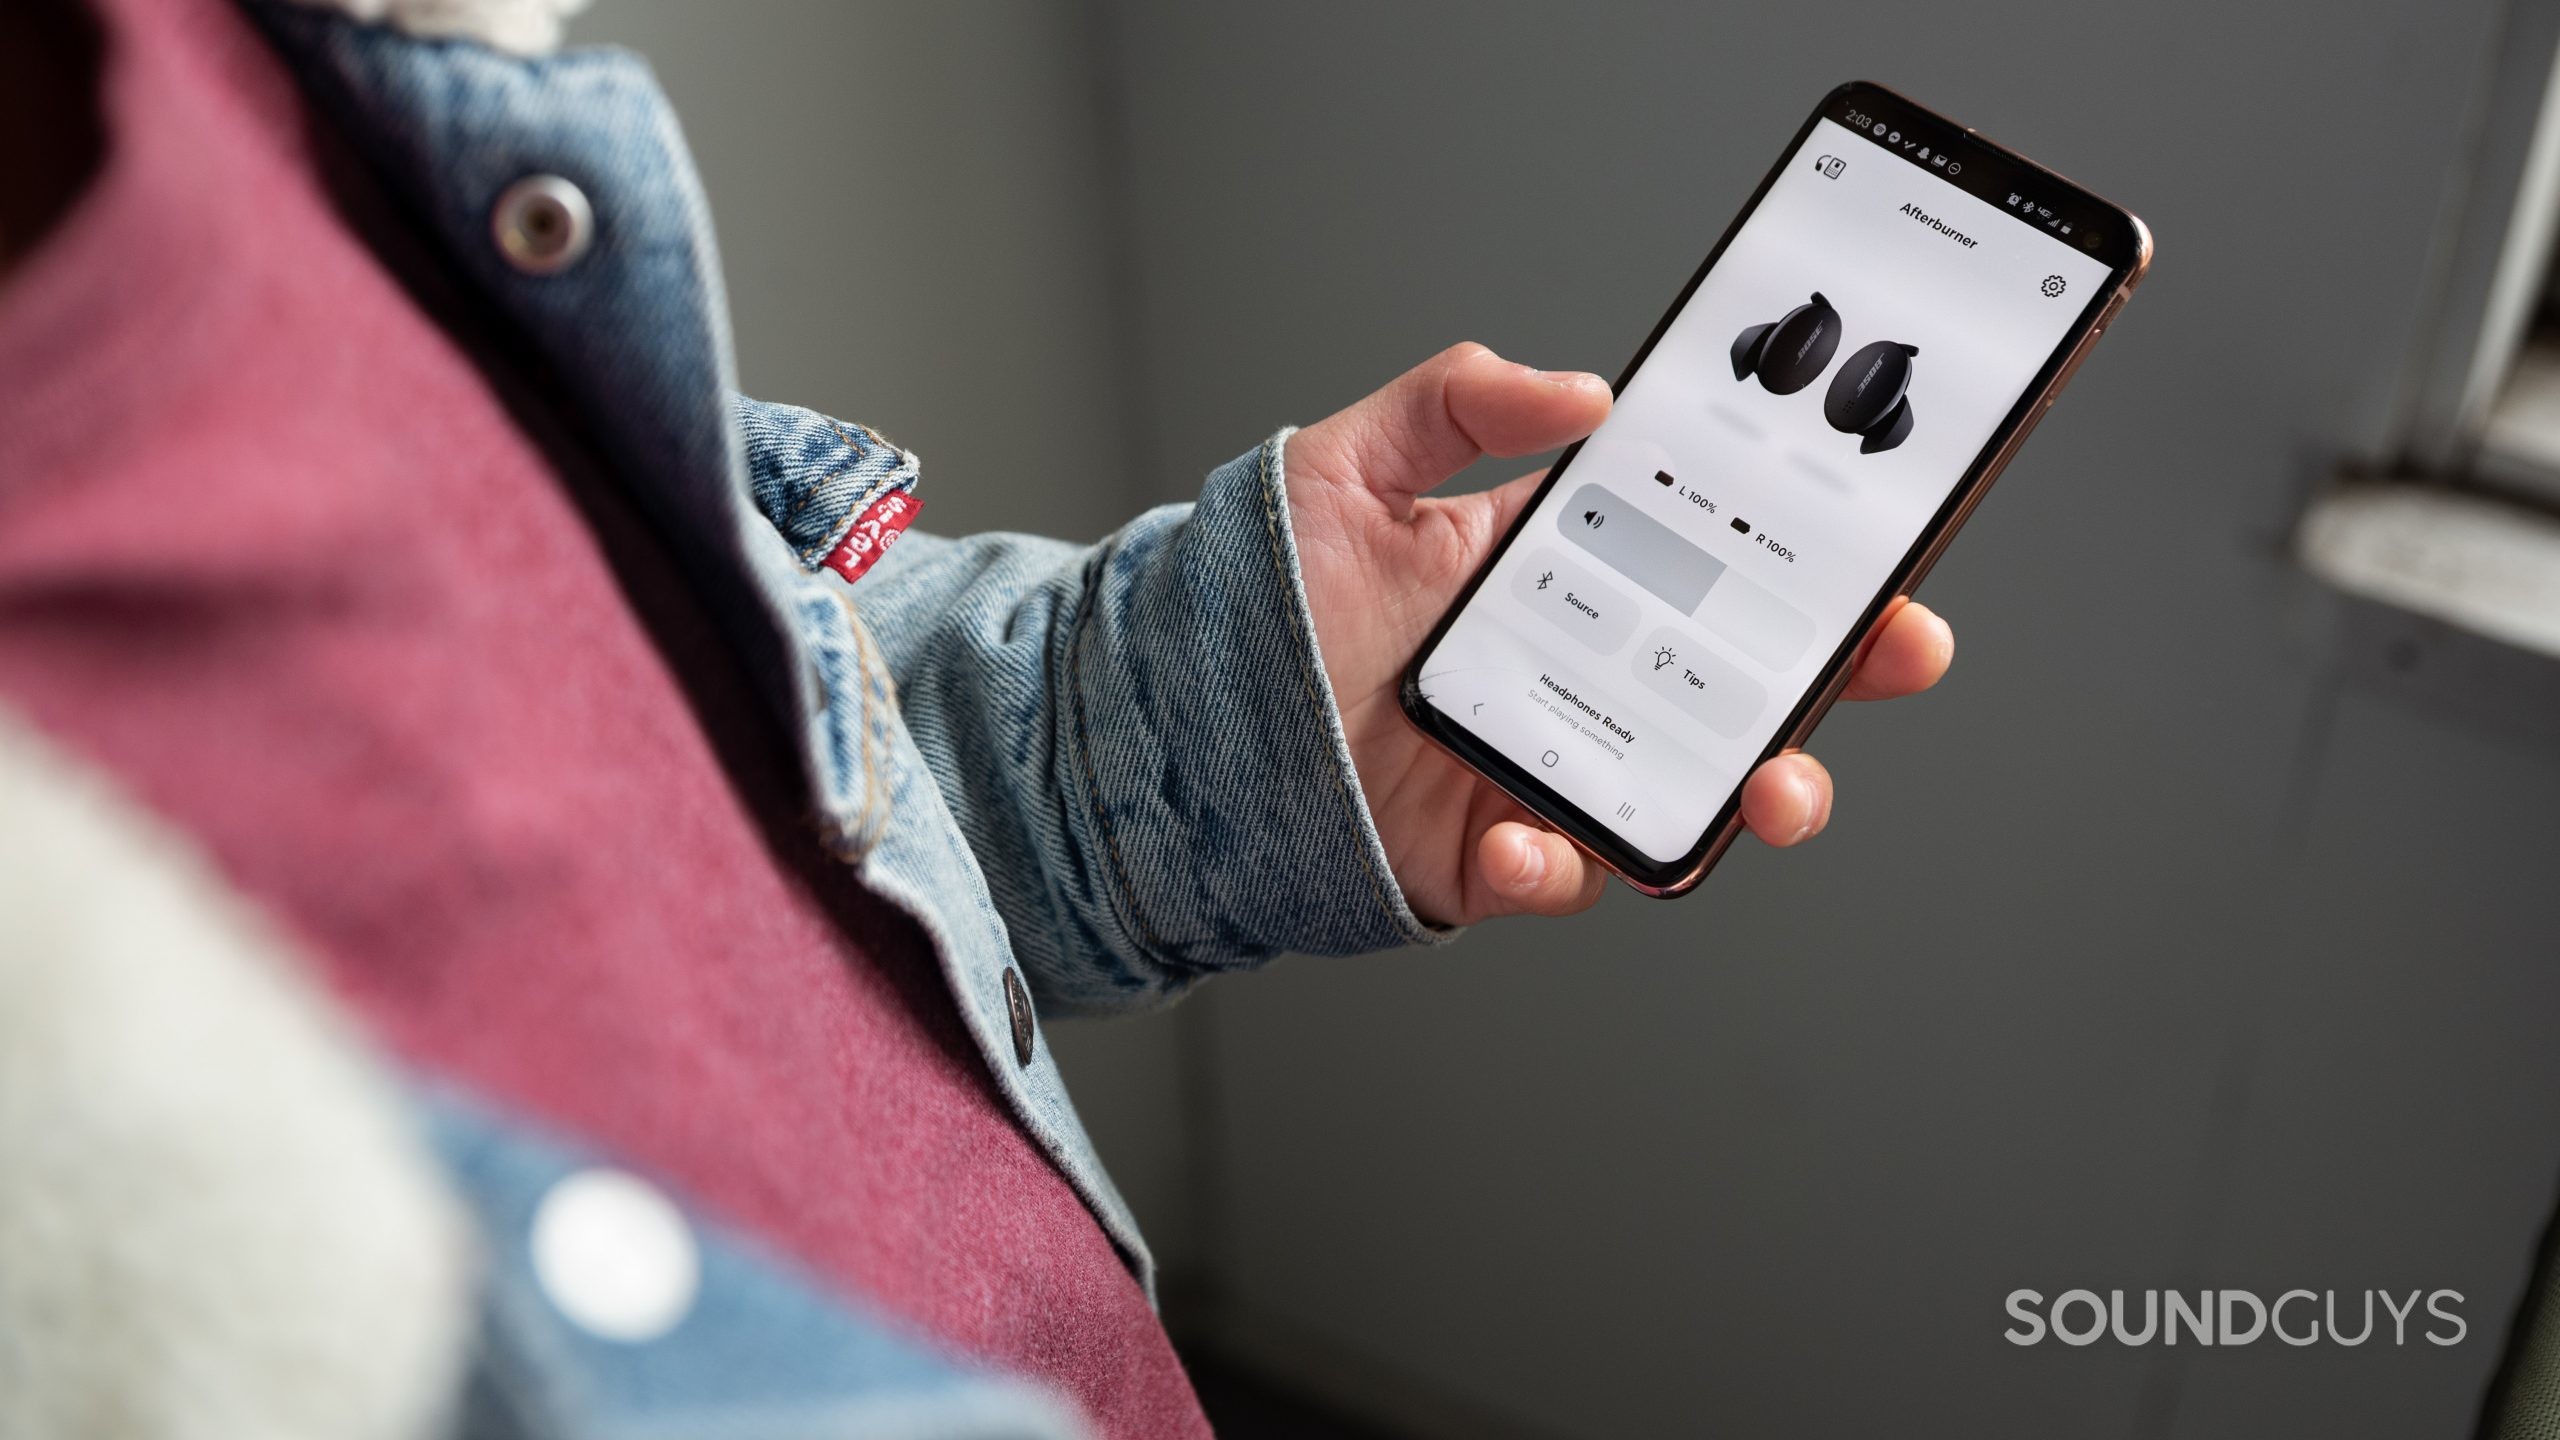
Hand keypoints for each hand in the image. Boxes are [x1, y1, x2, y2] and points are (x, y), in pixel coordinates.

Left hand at [1285, 344, 1955, 925]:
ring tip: (1767, 789)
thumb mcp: (1347, 467)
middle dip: (1833, 682)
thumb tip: (1583, 392)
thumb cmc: (1253, 601)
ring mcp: (1537, 773)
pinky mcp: (1484, 858)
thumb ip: (1457, 400)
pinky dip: (1555, 866)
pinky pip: (1554, 878)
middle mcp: (1567, 681)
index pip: (1709, 568)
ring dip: (1750, 795)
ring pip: (1683, 796)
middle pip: (1734, 688)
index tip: (1883, 563)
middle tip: (1889, 661)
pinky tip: (1521, 837)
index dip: (1806, 569)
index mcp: (1555, 581)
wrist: (1166, 727)